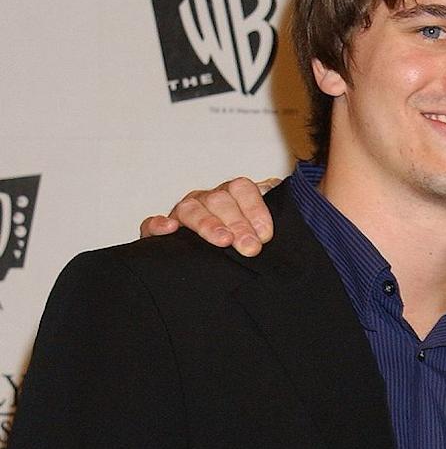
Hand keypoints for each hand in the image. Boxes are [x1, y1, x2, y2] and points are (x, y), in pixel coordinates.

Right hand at [139, 177, 280, 256]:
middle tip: (250, 247)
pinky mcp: (159, 231)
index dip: (255, 209)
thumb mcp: (260, 228)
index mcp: (232, 194)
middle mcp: (208, 199)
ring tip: (222, 241)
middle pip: (220, 200)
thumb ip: (274, 216)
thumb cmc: (243, 240)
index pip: (243, 189)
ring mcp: (184, 213)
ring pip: (191, 208)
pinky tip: (169, 230)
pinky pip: (152, 224)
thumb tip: (289, 205)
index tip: (266, 234)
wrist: (219, 258)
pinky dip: (157, 224)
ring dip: (207, 224)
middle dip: (237, 224)